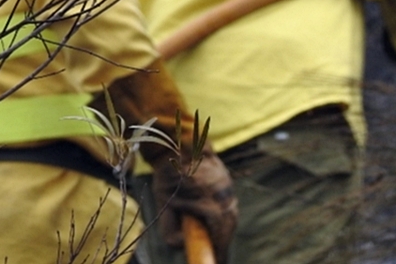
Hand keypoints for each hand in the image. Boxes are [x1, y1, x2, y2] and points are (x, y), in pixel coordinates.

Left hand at [151, 148, 237, 262]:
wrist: (180, 143)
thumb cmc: (170, 174)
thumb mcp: (164, 204)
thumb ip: (170, 230)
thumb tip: (182, 245)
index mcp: (210, 203)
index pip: (220, 235)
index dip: (218, 250)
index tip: (216, 260)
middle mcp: (224, 196)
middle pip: (229, 226)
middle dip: (223, 241)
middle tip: (216, 253)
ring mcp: (227, 188)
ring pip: (231, 214)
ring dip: (225, 228)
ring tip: (217, 240)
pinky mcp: (227, 181)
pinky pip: (229, 203)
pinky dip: (225, 215)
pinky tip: (217, 221)